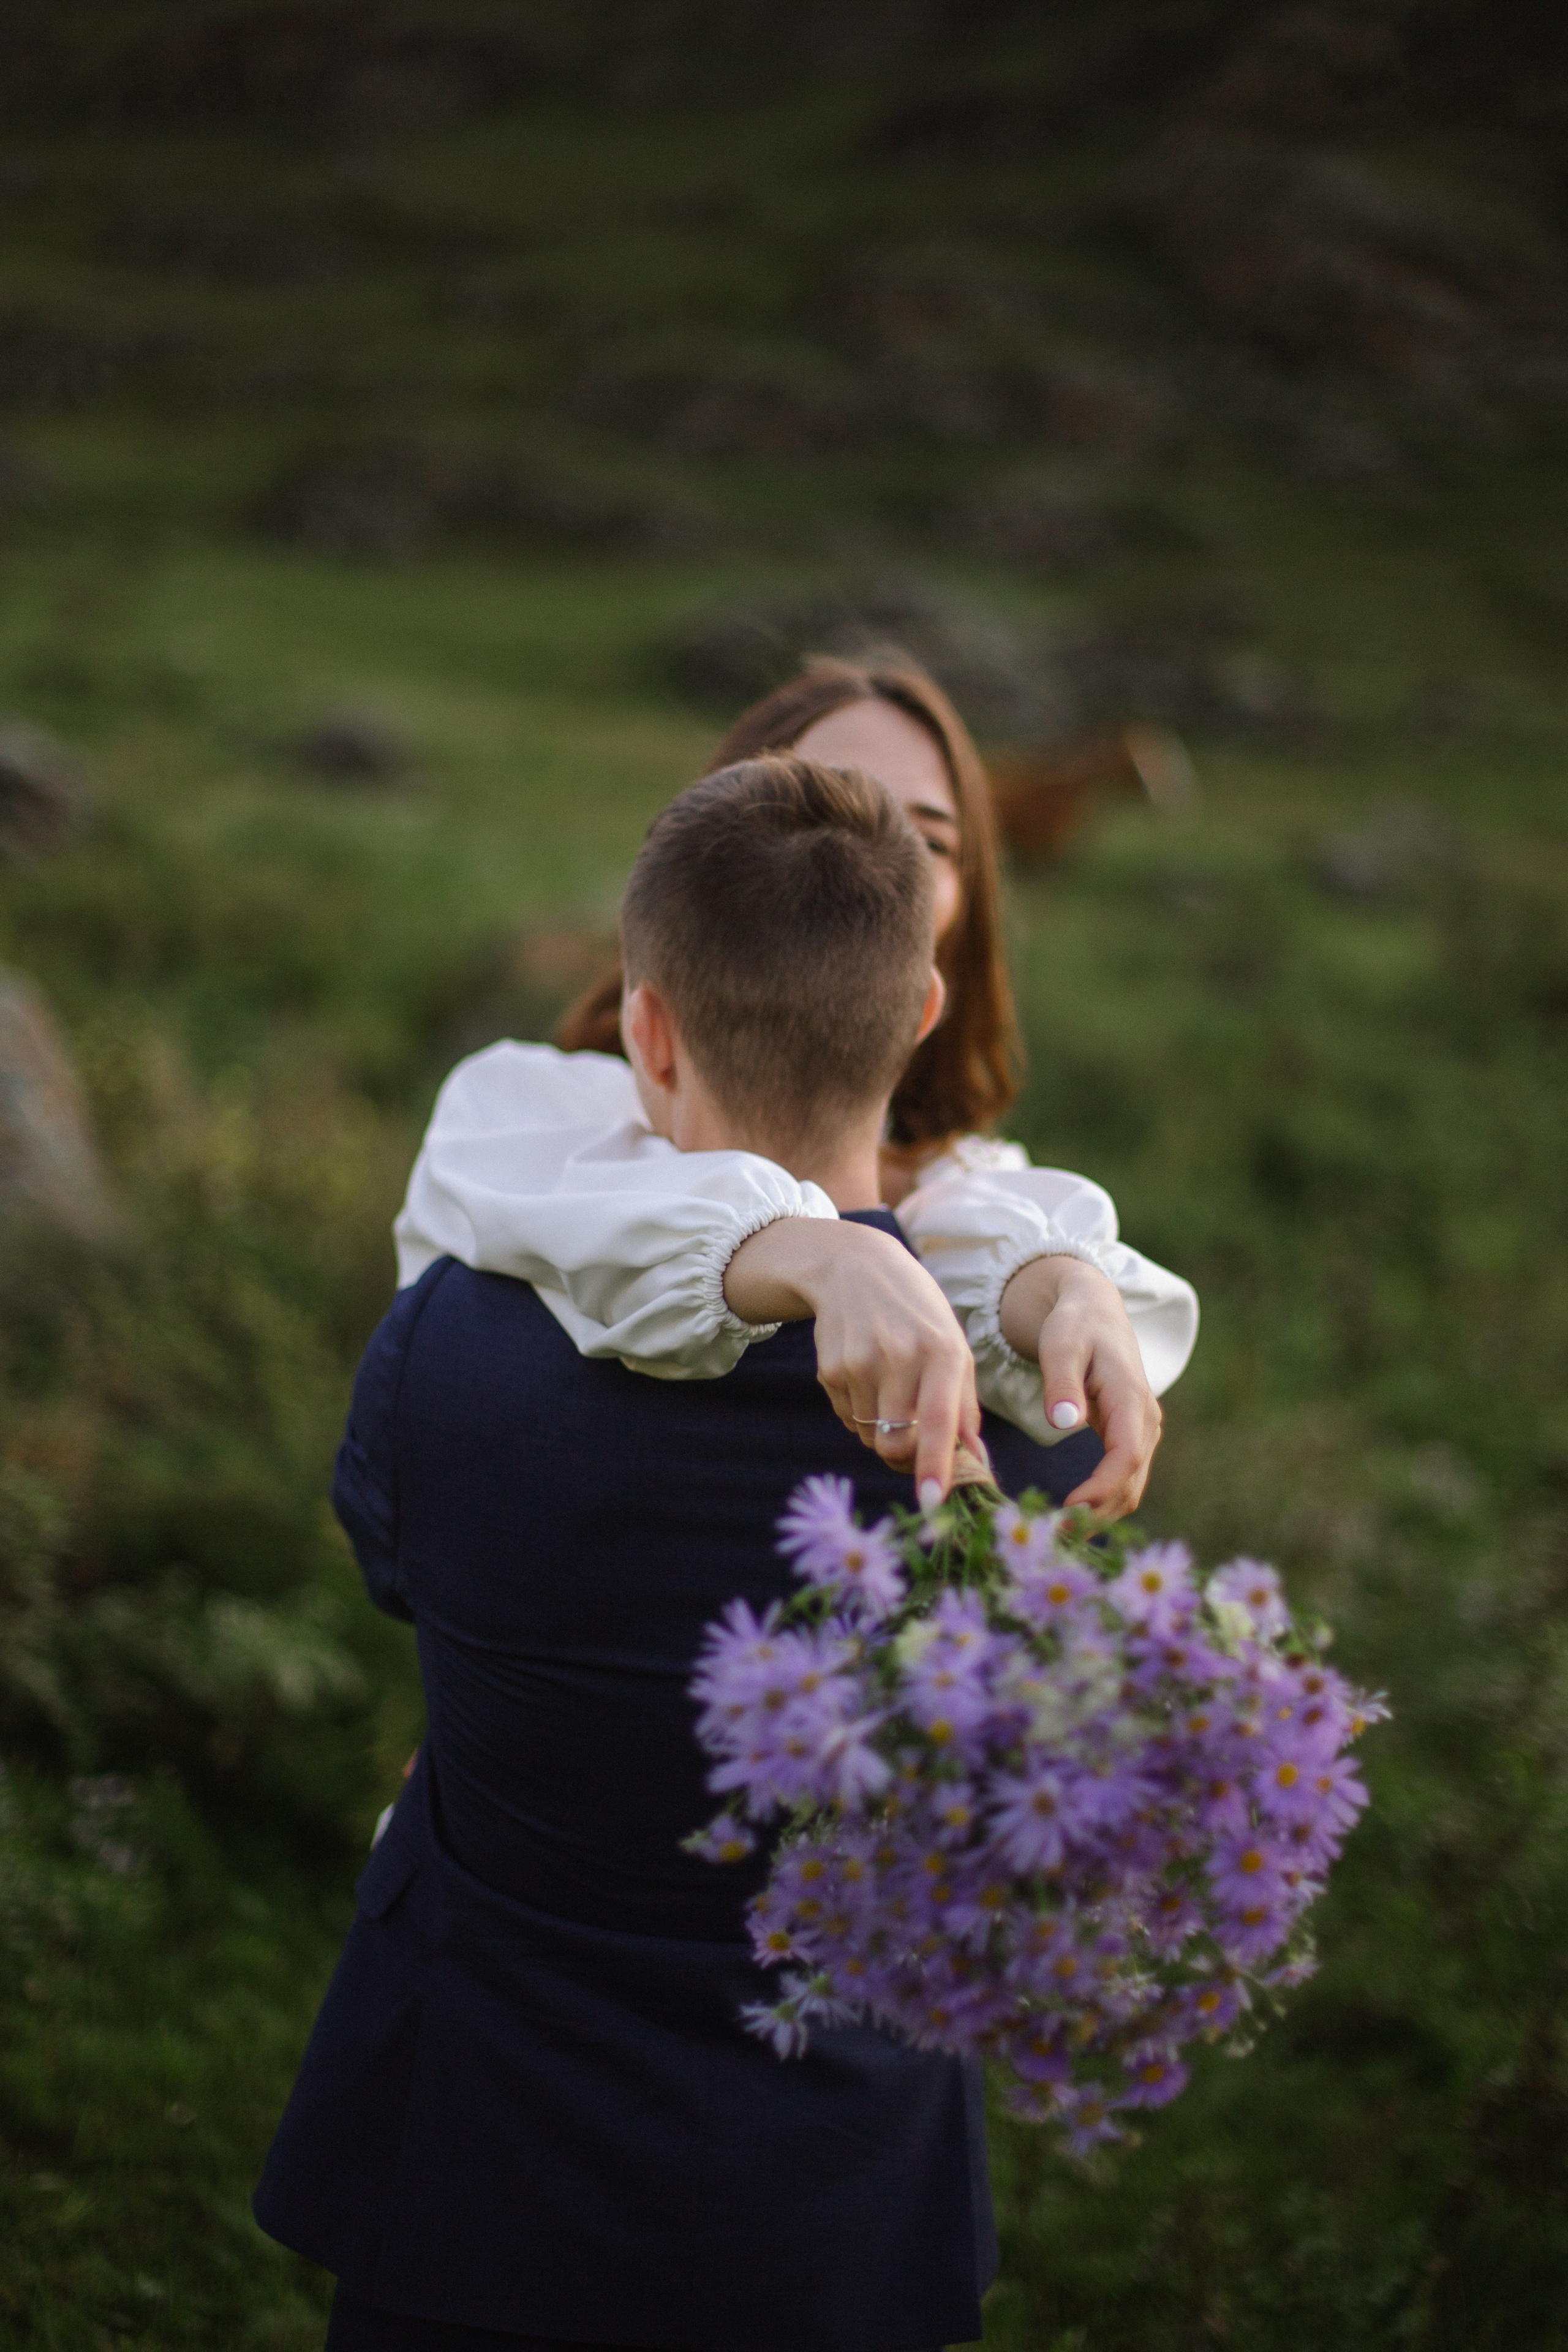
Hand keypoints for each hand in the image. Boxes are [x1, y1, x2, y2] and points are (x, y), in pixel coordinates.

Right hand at [724, 1217, 981, 1500]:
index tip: (934, 1501)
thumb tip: (975, 1462)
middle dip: (907, 1457)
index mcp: (942, 1350)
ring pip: (871, 1436)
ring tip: (889, 1390)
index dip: (936, 1465)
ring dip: (883, 1431)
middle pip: (898, 1442)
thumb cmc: (918, 1316)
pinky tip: (866, 1377)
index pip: (938, 1420)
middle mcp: (900, 1355)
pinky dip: (861, 1413)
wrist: (855, 1269)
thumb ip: (965, 1407)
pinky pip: (848, 1419)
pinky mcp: (830, 1369)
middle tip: (914, 1445)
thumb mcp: (953, 1347)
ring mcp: (860, 1362)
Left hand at [999, 1256, 1162, 1520]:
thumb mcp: (1062, 1344)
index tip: (1069, 1511)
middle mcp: (1145, 1421)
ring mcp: (1141, 1432)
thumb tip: (1065, 1422)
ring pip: (1129, 1487)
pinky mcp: (1129, 1438)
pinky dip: (1100, 1503)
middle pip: (1130, 1482)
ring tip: (1058, 1534)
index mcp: (1131, 1399)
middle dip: (1097, 1514)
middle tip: (1055, 1537)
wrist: (1094, 1310)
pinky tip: (1070, 1516)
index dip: (1101, 1489)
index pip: (1126, 1456)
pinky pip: (1122, 1480)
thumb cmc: (1074, 1325)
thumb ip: (1062, 1382)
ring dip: (1099, 1515)